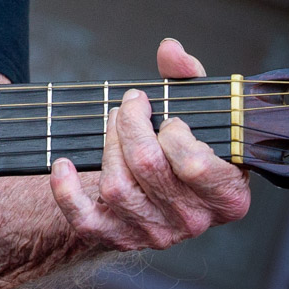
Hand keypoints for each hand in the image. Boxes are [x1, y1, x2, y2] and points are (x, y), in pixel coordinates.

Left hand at [49, 38, 250, 251]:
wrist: (174, 188)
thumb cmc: (191, 142)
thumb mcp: (199, 109)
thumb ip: (188, 76)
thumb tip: (170, 49)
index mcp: (226, 196)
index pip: (194, 165)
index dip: (174, 132)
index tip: (167, 115)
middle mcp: (193, 220)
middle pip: (148, 167)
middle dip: (132, 124)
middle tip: (130, 105)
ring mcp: (155, 233)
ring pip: (117, 187)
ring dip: (108, 144)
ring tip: (113, 122)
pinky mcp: (120, 238)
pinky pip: (86, 223)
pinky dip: (67, 192)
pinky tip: (62, 164)